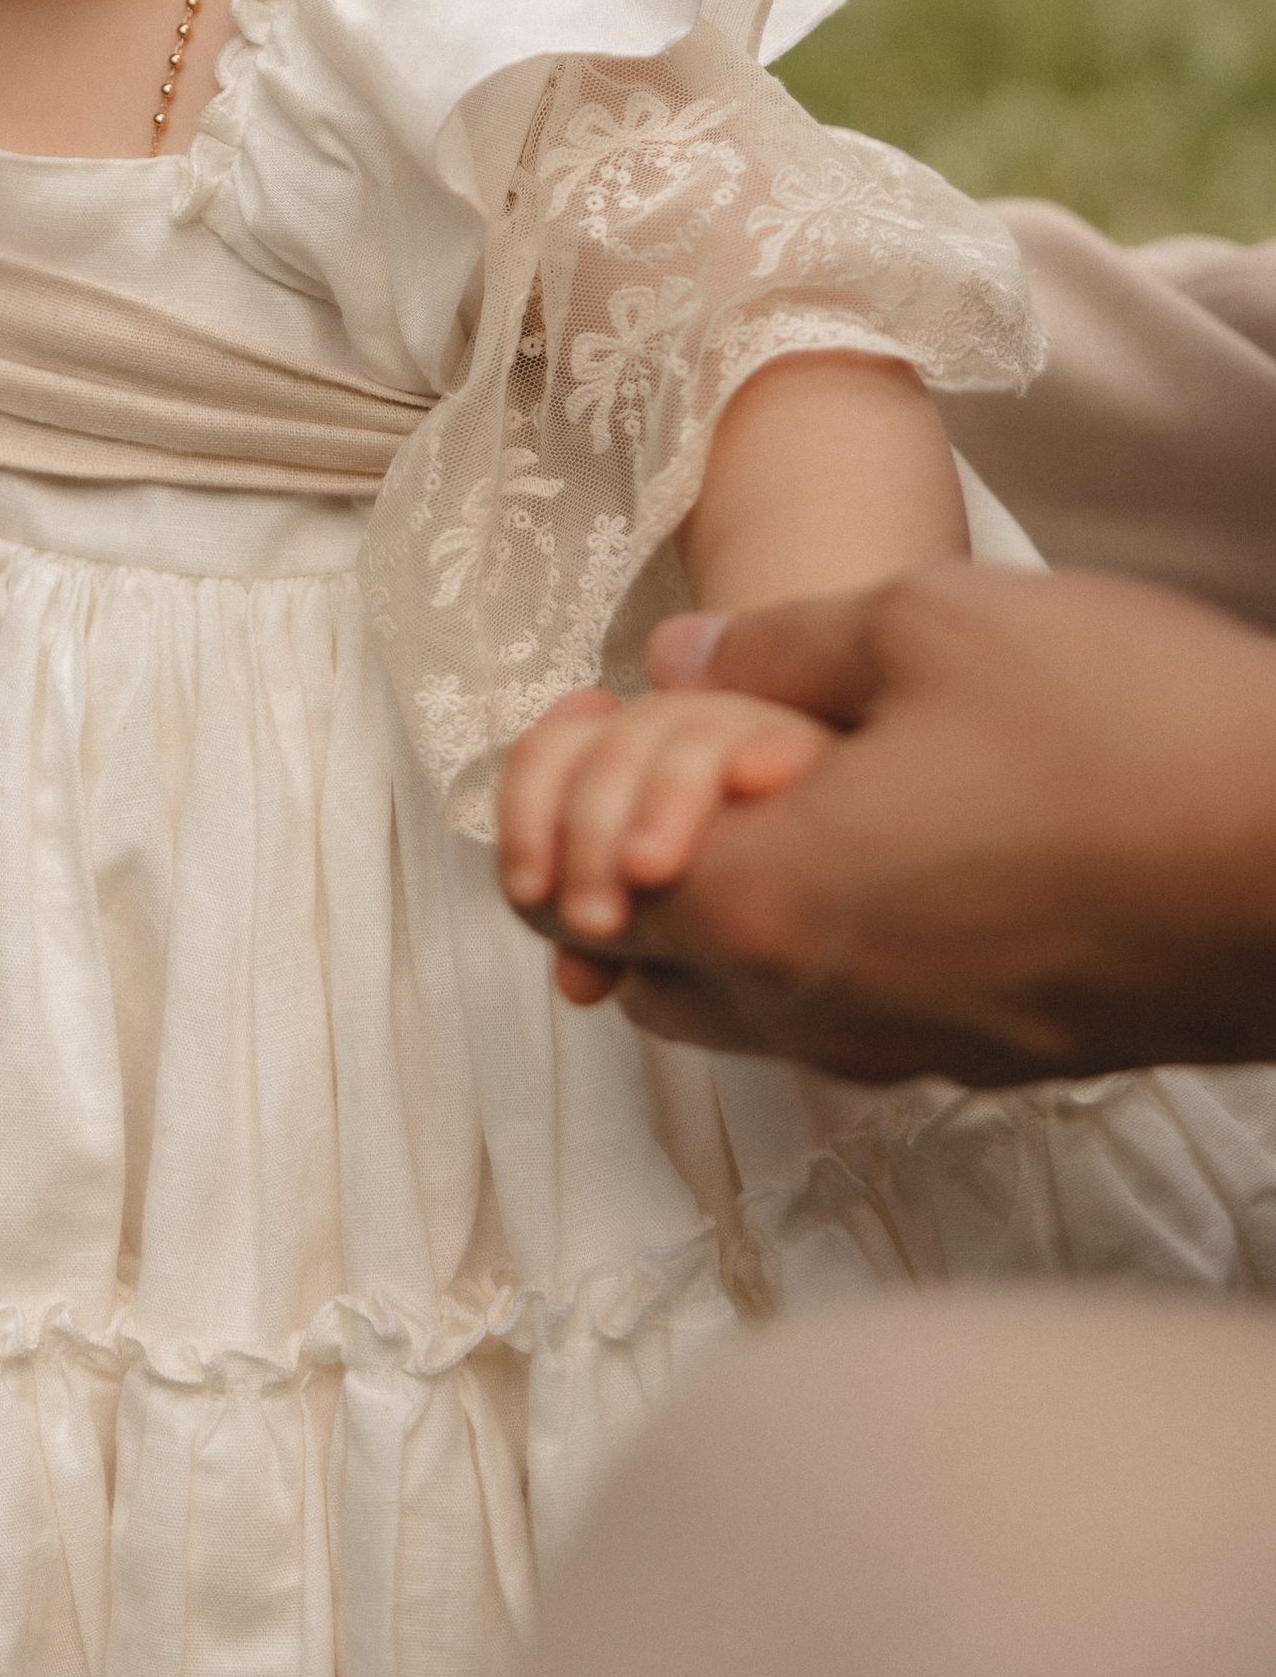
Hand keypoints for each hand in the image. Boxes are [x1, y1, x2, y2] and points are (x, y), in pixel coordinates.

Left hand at [506, 566, 1275, 1082]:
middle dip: (619, 854)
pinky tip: (876, 828)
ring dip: (720, 898)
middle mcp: (814, 1013)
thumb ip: (770, 649)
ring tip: (773, 773)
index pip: (564, 896)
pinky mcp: (990, 1052)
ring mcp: (908, 1047)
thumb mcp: (923, 624)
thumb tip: (675, 656)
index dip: (555, 796)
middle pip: (638, 965)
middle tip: (671, 735)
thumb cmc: (1121, 731)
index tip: (598, 700)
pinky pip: (842, 1009)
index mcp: (762, 910)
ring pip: (741, 1000)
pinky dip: (813, 931)